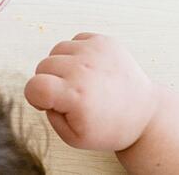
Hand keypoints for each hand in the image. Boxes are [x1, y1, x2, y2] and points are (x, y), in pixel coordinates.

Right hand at [24, 33, 159, 150]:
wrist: (144, 113)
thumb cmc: (109, 128)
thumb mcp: (73, 138)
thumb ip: (49, 115)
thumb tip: (42, 91)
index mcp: (75, 96)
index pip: (34, 86)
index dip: (34, 97)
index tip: (46, 103)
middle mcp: (84, 70)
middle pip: (42, 65)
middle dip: (48, 81)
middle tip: (68, 95)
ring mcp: (95, 51)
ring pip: (56, 50)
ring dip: (61, 65)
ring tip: (80, 81)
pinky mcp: (104, 41)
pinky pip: (74, 41)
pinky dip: (76, 54)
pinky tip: (89, 69)